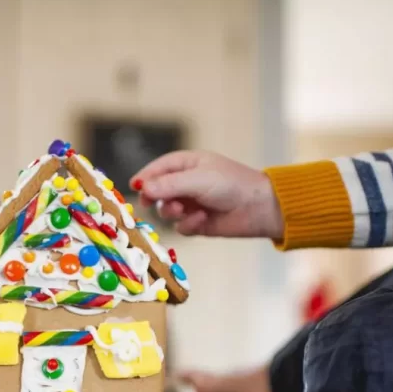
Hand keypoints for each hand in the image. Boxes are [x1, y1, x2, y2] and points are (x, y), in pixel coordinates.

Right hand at [130, 150, 283, 238]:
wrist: (258, 208)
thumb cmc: (232, 184)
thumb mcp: (197, 179)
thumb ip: (168, 185)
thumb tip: (142, 188)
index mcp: (187, 164)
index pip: (158, 169)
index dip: (145, 177)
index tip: (134, 187)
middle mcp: (186, 183)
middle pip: (157, 192)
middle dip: (156, 198)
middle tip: (150, 202)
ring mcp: (191, 204)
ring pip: (166, 211)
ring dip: (172, 212)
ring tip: (184, 210)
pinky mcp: (197, 223)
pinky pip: (181, 226)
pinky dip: (188, 224)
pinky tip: (202, 219)